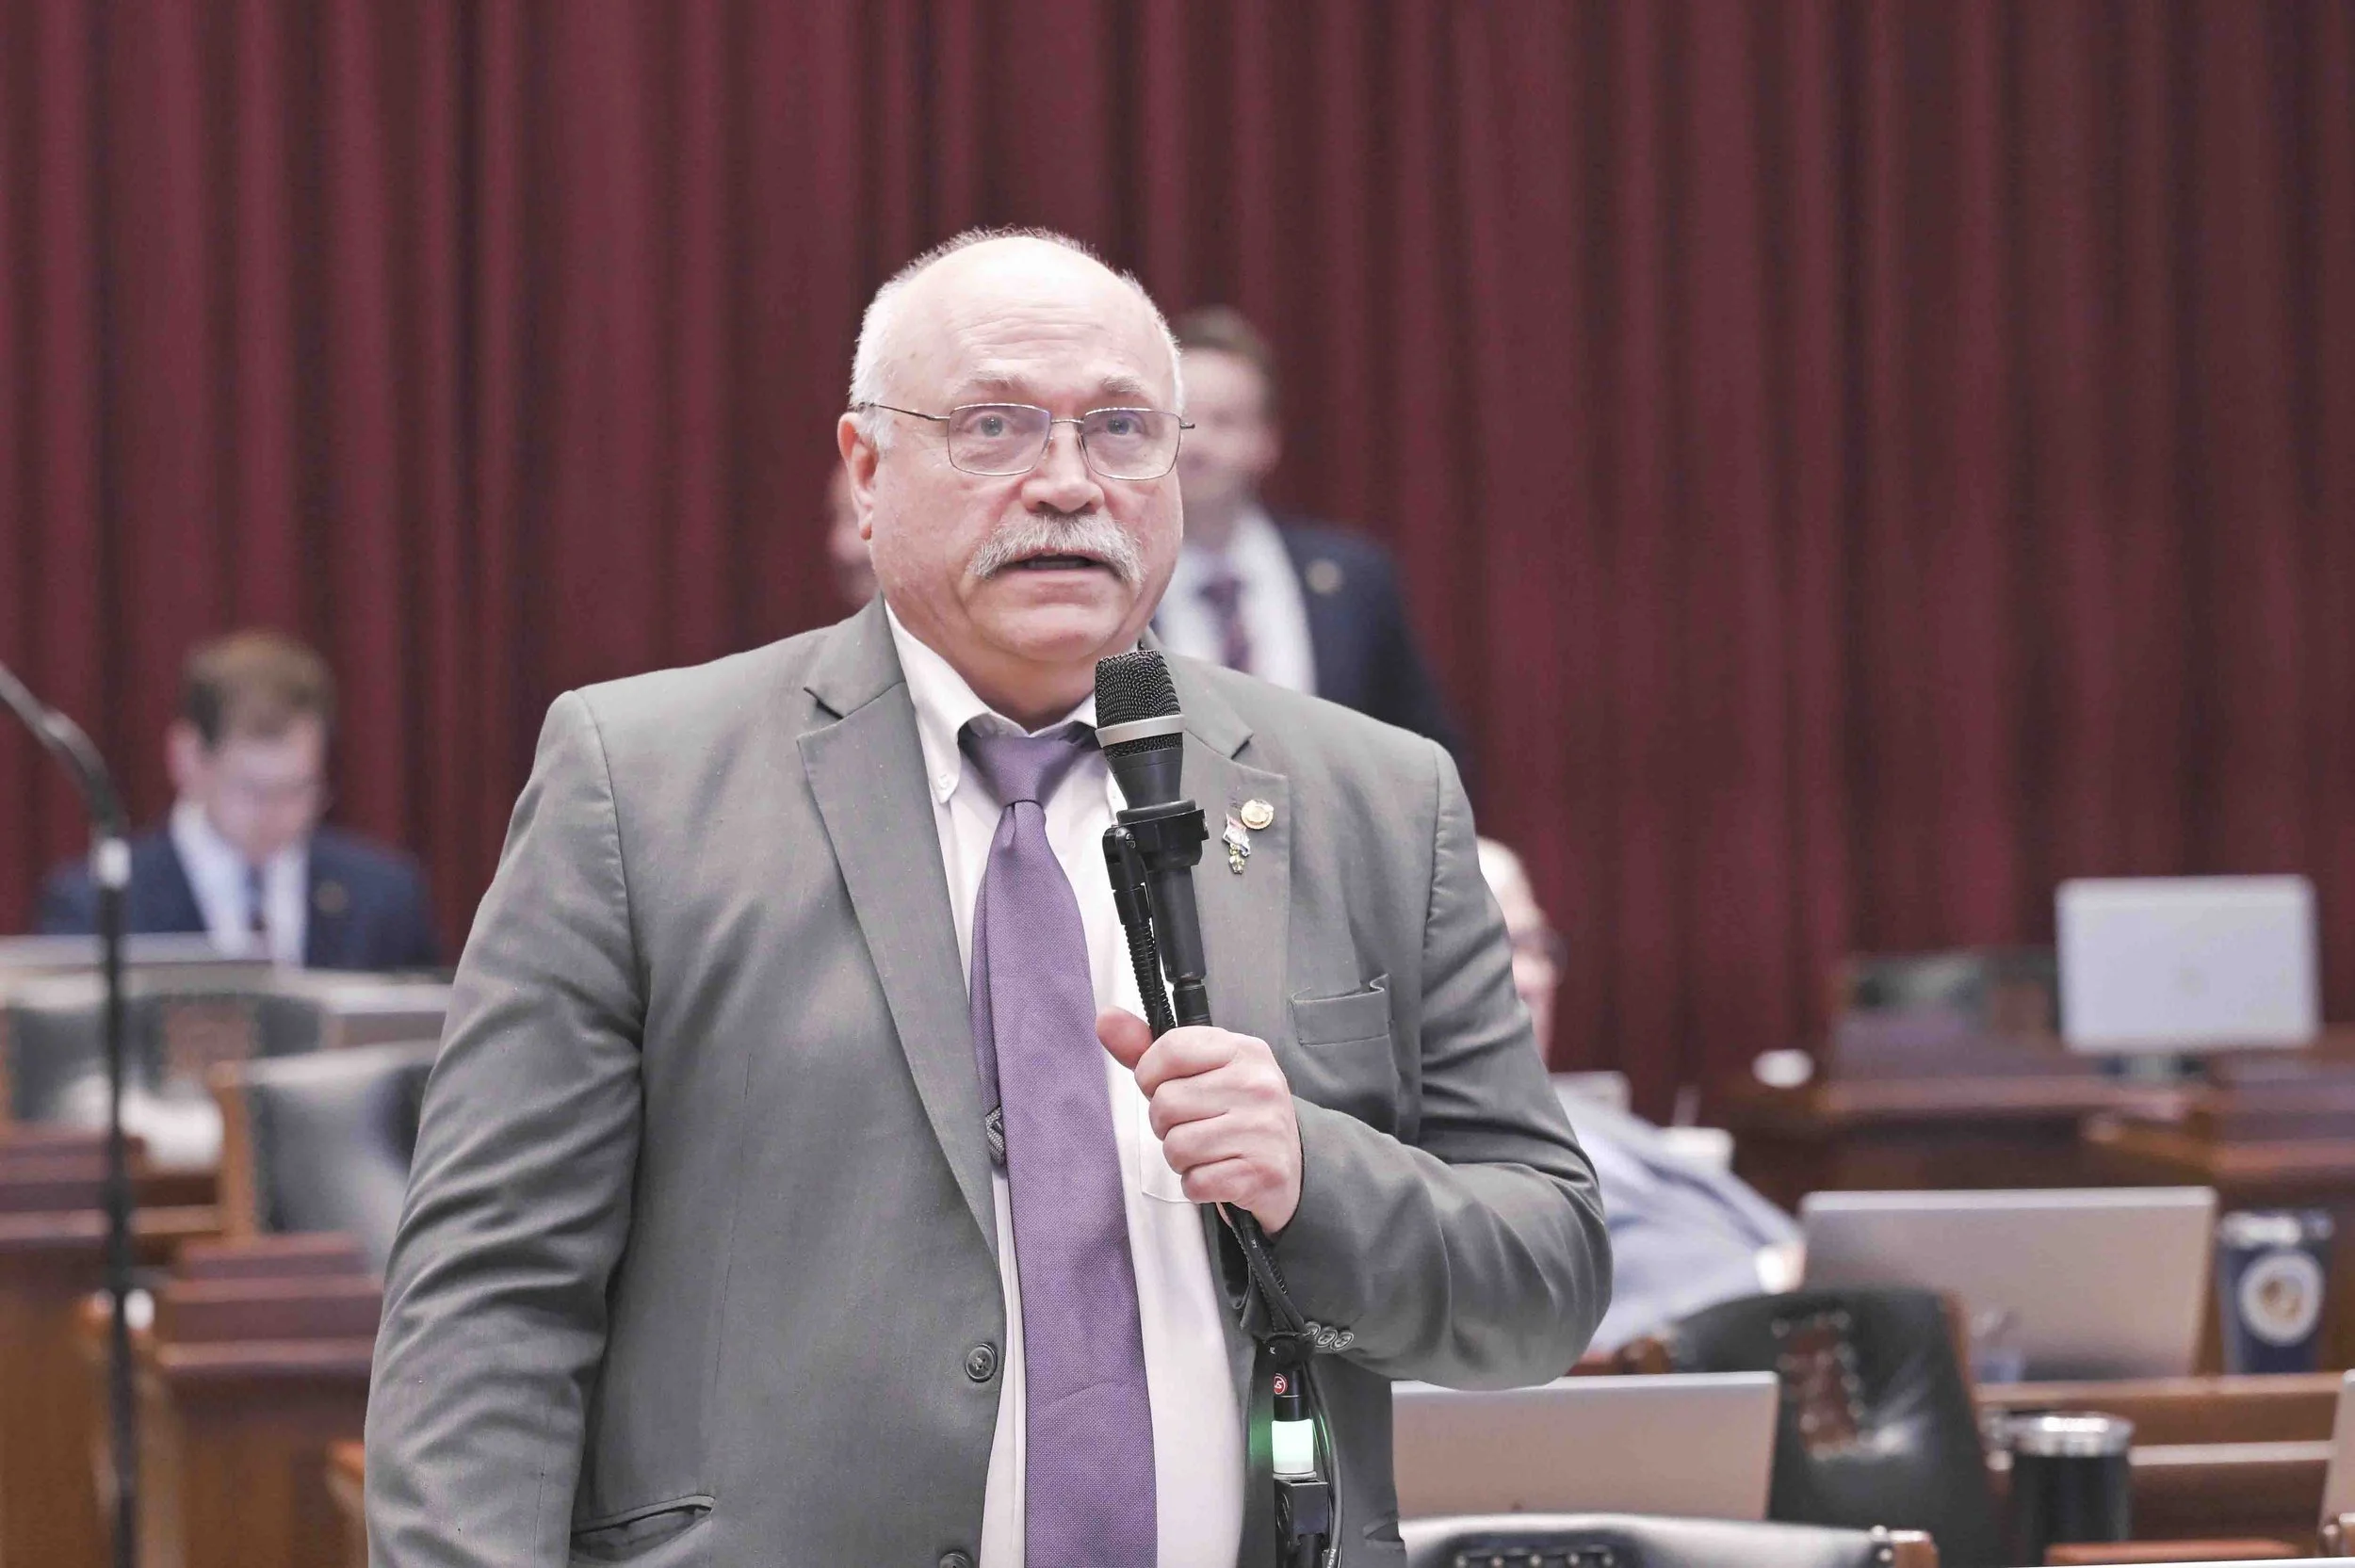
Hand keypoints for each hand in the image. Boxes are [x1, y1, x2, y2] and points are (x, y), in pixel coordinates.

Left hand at [1098, 1009, 1302, 1233]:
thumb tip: (1106, 1019)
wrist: (1293, 1165)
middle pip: (1165, 1103)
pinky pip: (1194, 1182)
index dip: (1151, 1075)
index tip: (1165, 1086)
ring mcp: (1262, 1129)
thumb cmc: (1237, 1113)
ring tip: (1207, 1149)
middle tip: (1194, 1125)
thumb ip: (1149, 1048)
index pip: (1169, 1050)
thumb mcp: (1202, 1071)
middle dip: (1166, 1123)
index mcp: (1243, 1049)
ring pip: (1176, 1146)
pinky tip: (1219, 1172)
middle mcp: (1257, 1084)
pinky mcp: (1260, 1173)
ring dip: (1180, 1157)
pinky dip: (1197, 1184)